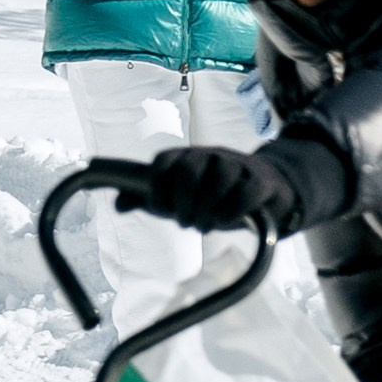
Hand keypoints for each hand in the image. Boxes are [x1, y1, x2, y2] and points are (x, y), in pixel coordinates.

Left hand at [121, 146, 310, 235]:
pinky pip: (246, 192)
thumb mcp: (178, 198)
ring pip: (220, 177)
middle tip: (185, 222)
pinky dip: (232, 211)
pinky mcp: (261, 181)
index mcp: (187, 158)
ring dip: (207, 209)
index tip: (161, 208)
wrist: (263, 191)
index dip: (156, 186)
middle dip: (182, 202)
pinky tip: (226, 221)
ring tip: (205, 225)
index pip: (163, 161)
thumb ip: (148, 198)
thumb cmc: (212, 195)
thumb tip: (118, 203)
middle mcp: (211, 155)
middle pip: (189, 169)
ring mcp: (238, 165)